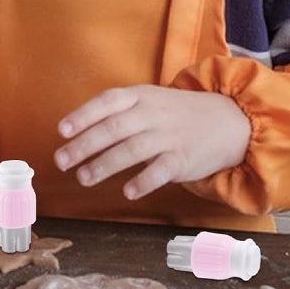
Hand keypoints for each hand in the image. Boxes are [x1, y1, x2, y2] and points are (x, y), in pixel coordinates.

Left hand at [54, 85, 249, 200]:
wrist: (229, 120)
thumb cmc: (176, 113)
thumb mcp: (149, 100)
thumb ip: (117, 112)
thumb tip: (74, 133)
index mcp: (140, 96)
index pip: (107, 102)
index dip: (83, 115)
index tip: (61, 131)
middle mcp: (153, 114)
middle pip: (114, 127)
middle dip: (84, 145)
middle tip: (61, 161)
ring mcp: (169, 135)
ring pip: (133, 149)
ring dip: (105, 164)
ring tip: (83, 178)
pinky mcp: (184, 158)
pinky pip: (161, 170)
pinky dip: (144, 181)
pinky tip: (128, 192)